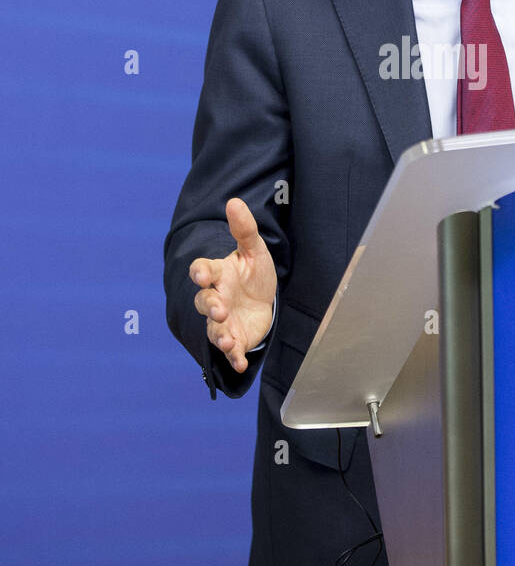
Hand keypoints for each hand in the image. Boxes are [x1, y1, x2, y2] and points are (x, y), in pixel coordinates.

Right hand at [190, 198, 277, 372]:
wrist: (264, 301)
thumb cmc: (254, 274)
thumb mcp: (254, 251)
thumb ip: (244, 230)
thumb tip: (234, 201)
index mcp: (218, 274)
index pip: (202, 271)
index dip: (199, 273)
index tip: (202, 274)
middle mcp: (216, 298)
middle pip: (204, 302)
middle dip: (210, 307)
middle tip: (220, 310)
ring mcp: (223, 321)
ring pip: (213, 330)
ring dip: (219, 336)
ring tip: (227, 340)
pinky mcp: (235, 339)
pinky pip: (230, 350)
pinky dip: (234, 358)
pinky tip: (241, 363)